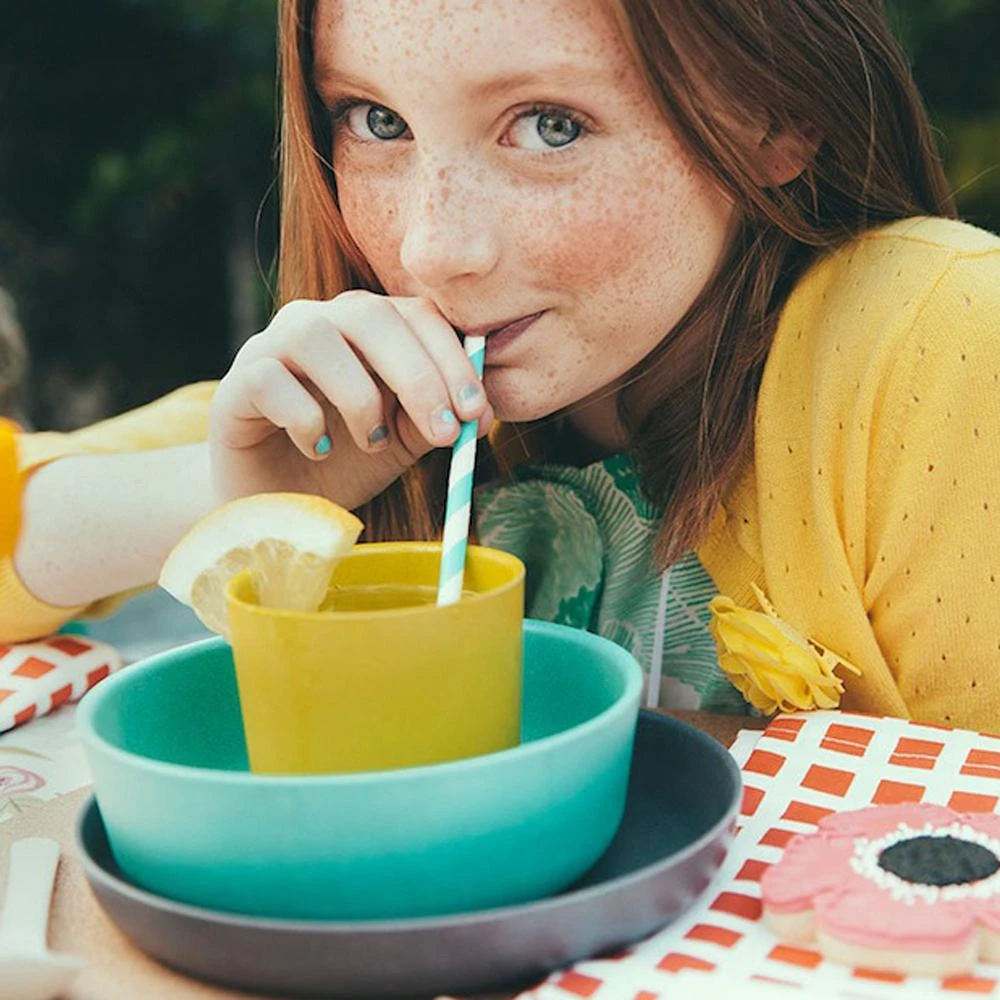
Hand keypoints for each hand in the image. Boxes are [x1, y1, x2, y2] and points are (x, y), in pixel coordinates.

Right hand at [209, 292, 492, 510]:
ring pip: (316, 335)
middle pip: (370, 315)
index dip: (452, 359)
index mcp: (367, 327)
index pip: (415, 314)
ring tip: (373, 442)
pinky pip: (269, 380)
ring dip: (359, 394)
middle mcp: (319, 322)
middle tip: (442, 433)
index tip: (476, 413)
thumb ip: (434, 418)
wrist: (277, 504)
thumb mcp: (402, 440)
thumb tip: (480, 413)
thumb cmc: (345, 462)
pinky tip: (321, 450)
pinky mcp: (236, 384)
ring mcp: (271, 347)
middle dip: (417, 375)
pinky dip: (305, 418)